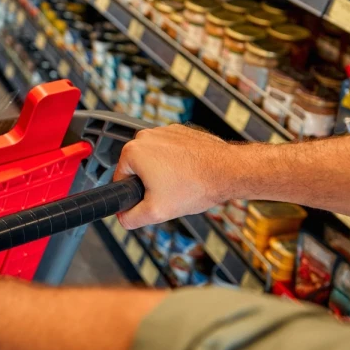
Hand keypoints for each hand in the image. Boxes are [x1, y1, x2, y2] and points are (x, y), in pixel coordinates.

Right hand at [112, 125, 244, 228]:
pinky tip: (190, 173)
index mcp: (133, 151)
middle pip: (138, 168)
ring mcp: (165, 131)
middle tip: (169, 194)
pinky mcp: (181, 131)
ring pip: (155, 159)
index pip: (120, 179)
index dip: (134, 195)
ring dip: (164, 172)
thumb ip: (131, 218)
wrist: (229, 171)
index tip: (151, 199)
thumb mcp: (156, 212)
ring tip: (182, 183)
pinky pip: (171, 150)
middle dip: (150, 182)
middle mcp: (146, 136)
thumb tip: (123, 218)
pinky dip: (178, 162)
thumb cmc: (196, 185)